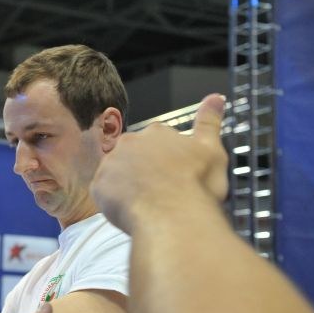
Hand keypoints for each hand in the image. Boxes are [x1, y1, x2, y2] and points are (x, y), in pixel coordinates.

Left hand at [91, 94, 227, 232]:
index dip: (167, 160)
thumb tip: (215, 97)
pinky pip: (104, 192)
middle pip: (134, 155)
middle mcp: (130, 142)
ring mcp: (111, 162)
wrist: (172, 215)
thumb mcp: (212, 149)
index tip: (175, 174)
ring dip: (128, 185)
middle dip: (144, 170)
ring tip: (148, 203)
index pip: (157, 141)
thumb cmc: (195, 185)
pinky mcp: (98, 185)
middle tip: (161, 190)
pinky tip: (131, 209)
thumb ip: (209, 122)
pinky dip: (114, 201)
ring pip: (117, 173)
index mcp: (157, 132)